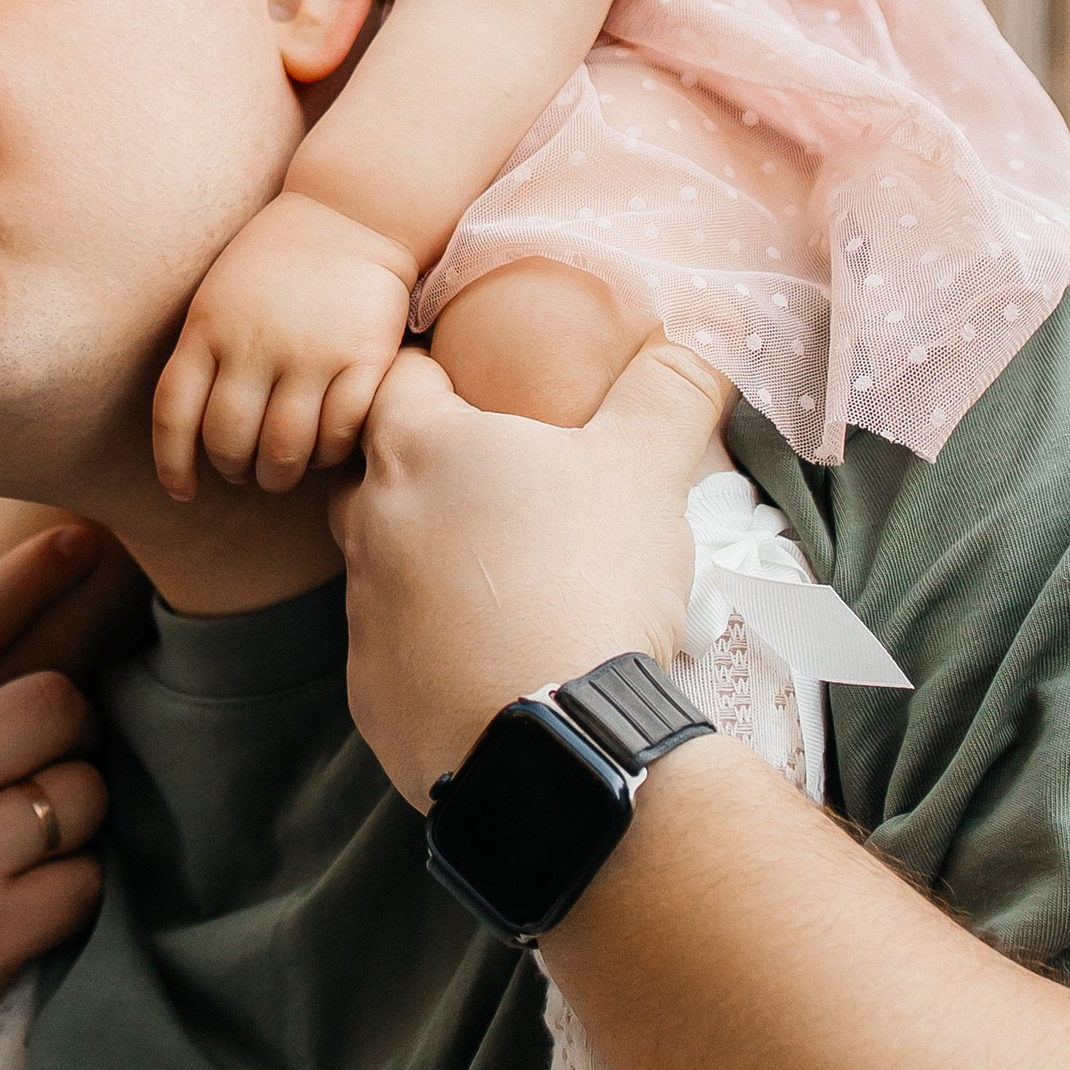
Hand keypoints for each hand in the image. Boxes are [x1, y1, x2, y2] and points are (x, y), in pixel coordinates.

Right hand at [0, 522, 109, 1069]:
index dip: (34, 574)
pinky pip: (83, 883)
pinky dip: (70, 893)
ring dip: (76, 812)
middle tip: (52, 755)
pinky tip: (25, 912)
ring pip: (83, 791)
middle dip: (74, 720)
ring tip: (26, 847)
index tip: (88, 541)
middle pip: (56, 698)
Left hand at [152, 189, 419, 499]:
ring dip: (280, 474)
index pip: (174, 413)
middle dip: (233, 470)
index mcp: (208, 328)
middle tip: (244, 472)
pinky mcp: (364, 357)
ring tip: (283, 471)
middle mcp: (254, 343)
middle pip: (229, 440)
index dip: (173, 464)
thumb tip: (190, 436)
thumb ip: (201, 356)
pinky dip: (330, 454)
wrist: (350, 213)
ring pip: (285, 447)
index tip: (183, 490)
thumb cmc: (275, 265)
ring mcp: (311, 351)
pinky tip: (326, 450)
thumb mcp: (216, 298)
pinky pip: (341, 431)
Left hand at [331, 339, 727, 802]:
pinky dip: (438, 651)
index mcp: (419, 451)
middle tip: (504, 490)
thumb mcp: (646, 467)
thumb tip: (707, 329)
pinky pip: (398, 655)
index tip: (477, 387)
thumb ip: (669, 388)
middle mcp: (370, 525)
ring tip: (513, 584)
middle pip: (380, 471)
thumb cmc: (590, 581)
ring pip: (388, 566)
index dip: (437, 374)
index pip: (399, 378)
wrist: (556, 741)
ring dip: (435, 566)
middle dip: (431, 472)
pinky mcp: (371, 692)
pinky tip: (498, 661)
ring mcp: (361, 614)